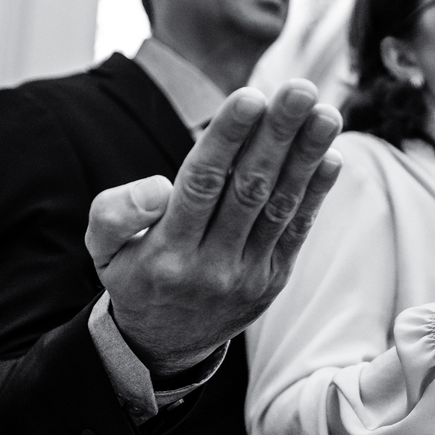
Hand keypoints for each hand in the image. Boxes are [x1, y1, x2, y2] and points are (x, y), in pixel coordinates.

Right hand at [86, 80, 342, 375]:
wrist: (165, 344)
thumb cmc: (136, 276)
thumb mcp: (103, 250)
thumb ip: (116, 212)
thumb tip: (159, 187)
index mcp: (166, 251)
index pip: (202, 184)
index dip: (229, 139)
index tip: (251, 96)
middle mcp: (211, 265)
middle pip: (249, 190)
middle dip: (278, 136)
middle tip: (301, 89)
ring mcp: (248, 275)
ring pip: (280, 207)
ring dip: (307, 157)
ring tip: (326, 112)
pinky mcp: (273, 279)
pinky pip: (297, 231)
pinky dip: (316, 192)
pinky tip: (331, 155)